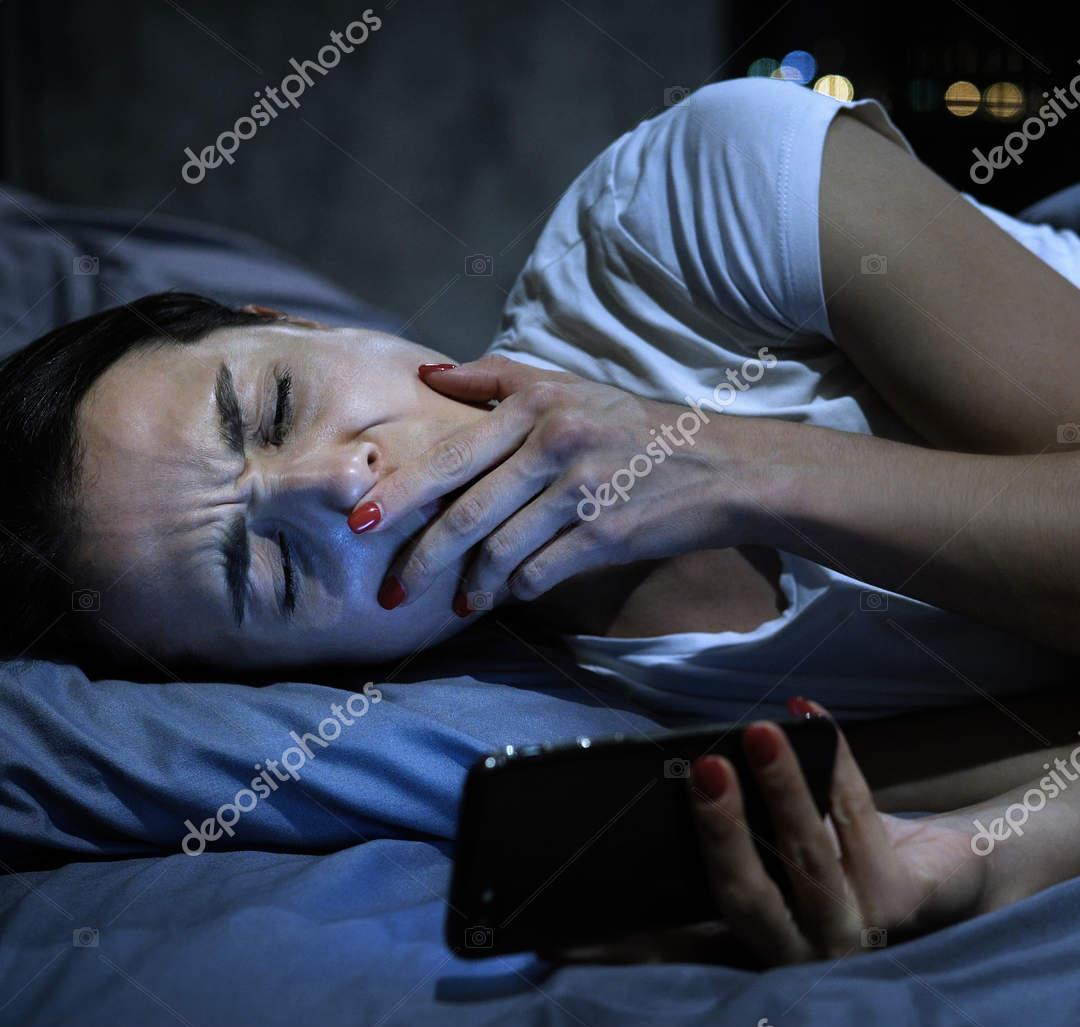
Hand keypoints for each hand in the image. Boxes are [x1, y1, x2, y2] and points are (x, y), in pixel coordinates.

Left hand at [353, 355, 743, 612]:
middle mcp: (554, 443)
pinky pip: (539, 571)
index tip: (359, 523)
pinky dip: (513, 589)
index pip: (452, 455)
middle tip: (387, 591)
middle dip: (419, 557)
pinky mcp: (605, 534)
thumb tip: (426, 375)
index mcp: (536, 404)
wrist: (720, 465)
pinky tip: (498, 597)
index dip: (400, 493)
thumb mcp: (570, 386)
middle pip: (466, 511)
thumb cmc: (635, 426)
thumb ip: (496, 378)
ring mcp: (581, 491)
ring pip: (499, 549)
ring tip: (451, 599)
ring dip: (468, 583)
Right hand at [545, 699, 991, 967]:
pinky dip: (836, 763)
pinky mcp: (904, 903)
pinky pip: (861, 821)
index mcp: (756, 946)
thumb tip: (667, 779)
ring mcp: (854, 934)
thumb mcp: (776, 857)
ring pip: (807, 858)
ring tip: (759, 734)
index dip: (622, 944)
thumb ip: (729, 843)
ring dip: (781, 790)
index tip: (562, 930)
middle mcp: (799, 955)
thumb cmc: (844, 856)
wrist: (958, 872)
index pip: (678, 949)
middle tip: (700, 771)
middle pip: (745, 897)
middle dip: (718, 832)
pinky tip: (812, 715)